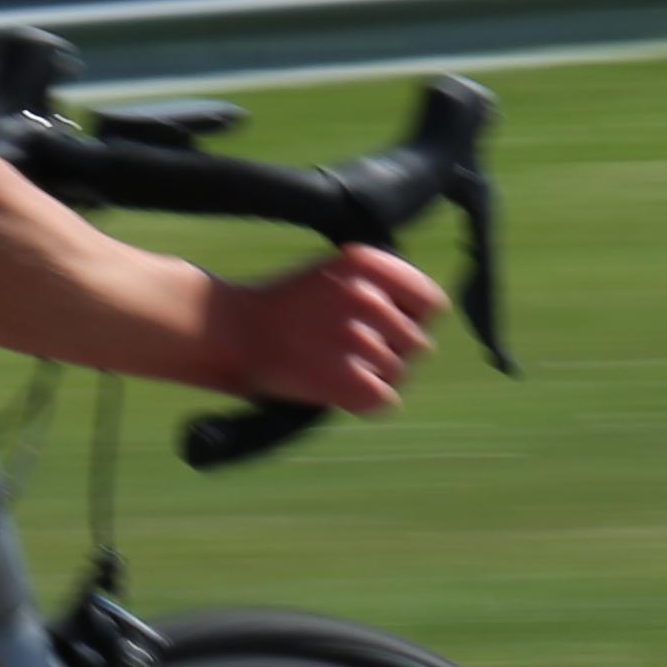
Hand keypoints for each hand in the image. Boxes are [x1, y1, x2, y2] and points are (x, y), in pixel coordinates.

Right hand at [208, 246, 446, 414]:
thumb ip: (383, 284)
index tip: (389, 326)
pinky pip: (384, 400)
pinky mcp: (348, 379)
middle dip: (390, 351)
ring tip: (335, 366)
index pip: (430, 302)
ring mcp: (359, 340)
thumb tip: (428, 313)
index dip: (413, 318)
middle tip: (350, 350)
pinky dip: (362, 401)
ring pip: (398, 373)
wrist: (236, 333)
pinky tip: (336, 388)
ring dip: (372, 377)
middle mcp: (367, 298)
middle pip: (417, 342)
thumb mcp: (337, 272)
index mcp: (367, 265)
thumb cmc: (288, 305)